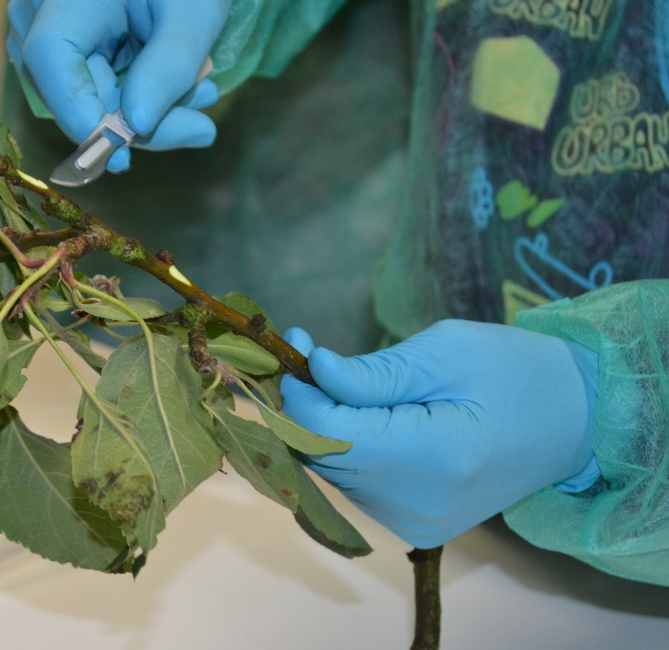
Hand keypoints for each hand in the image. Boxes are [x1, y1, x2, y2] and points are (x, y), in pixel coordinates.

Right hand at [7, 0, 230, 171]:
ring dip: (136, 118)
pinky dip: (128, 108)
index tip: (121, 154)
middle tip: (200, 126)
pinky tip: (169, 91)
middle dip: (131, 124)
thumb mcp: (199, 16)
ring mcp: (35, 24)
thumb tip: (134, 128)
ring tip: (196, 94)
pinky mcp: (45, 51)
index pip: (51, 52)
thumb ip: (170, 70)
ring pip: (73, 103)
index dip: (77, 110)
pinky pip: (81, 99)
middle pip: (66, 87)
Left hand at [280, 320, 598, 547]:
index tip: (297, 345)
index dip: (301, 392)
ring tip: (340, 378)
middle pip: (323, 456)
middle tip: (306, 352)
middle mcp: (419, 504)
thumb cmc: (515, 372)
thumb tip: (313, 371)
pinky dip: (345, 444)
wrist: (573, 423)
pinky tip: (362, 412)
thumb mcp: (446, 352)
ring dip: (321, 423)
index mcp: (436, 457)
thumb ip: (374, 372)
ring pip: (331, 470)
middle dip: (304, 403)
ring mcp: (415, 522)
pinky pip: (354, 482)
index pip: (330, 435)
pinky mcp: (413, 525)